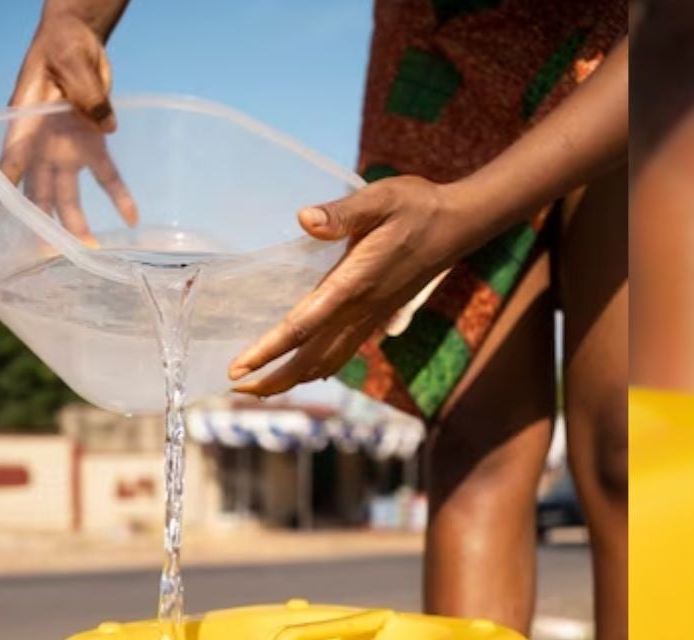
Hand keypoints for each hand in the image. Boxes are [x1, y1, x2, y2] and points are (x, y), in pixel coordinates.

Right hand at [0, 3, 136, 242]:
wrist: (77, 39)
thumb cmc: (63, 47)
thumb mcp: (71, 60)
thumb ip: (86, 93)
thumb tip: (107, 126)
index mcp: (26, 124)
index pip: (12, 162)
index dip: (6, 191)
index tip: (2, 221)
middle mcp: (41, 144)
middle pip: (38, 191)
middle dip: (42, 224)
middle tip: (48, 254)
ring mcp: (64, 148)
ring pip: (66, 195)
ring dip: (77, 224)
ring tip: (90, 252)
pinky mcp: (91, 145)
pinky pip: (106, 176)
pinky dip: (119, 197)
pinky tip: (132, 218)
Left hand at [228, 176, 477, 396]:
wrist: (458, 225)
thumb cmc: (416, 206)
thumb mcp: (380, 198)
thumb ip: (343, 213)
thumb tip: (305, 220)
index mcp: (354, 283)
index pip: (303, 326)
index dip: (268, 350)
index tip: (239, 368)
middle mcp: (361, 309)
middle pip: (310, 359)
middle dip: (273, 379)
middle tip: (235, 388)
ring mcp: (370, 317)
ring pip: (327, 363)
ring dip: (292, 380)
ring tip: (259, 388)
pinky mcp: (377, 317)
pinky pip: (342, 353)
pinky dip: (317, 370)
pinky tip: (303, 372)